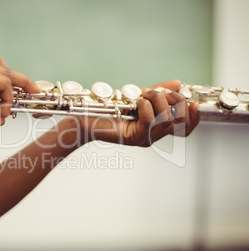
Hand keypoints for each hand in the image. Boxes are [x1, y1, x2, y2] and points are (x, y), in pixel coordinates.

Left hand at [77, 80, 199, 146]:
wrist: (84, 120)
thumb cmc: (108, 109)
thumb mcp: (137, 97)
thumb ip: (158, 92)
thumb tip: (178, 83)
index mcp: (155, 128)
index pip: (184, 128)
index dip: (194, 117)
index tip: (195, 102)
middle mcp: (152, 136)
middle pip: (180, 122)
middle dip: (174, 100)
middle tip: (158, 92)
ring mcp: (143, 138)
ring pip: (166, 118)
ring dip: (156, 99)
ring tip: (142, 95)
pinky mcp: (133, 137)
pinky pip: (150, 119)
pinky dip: (145, 104)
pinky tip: (135, 102)